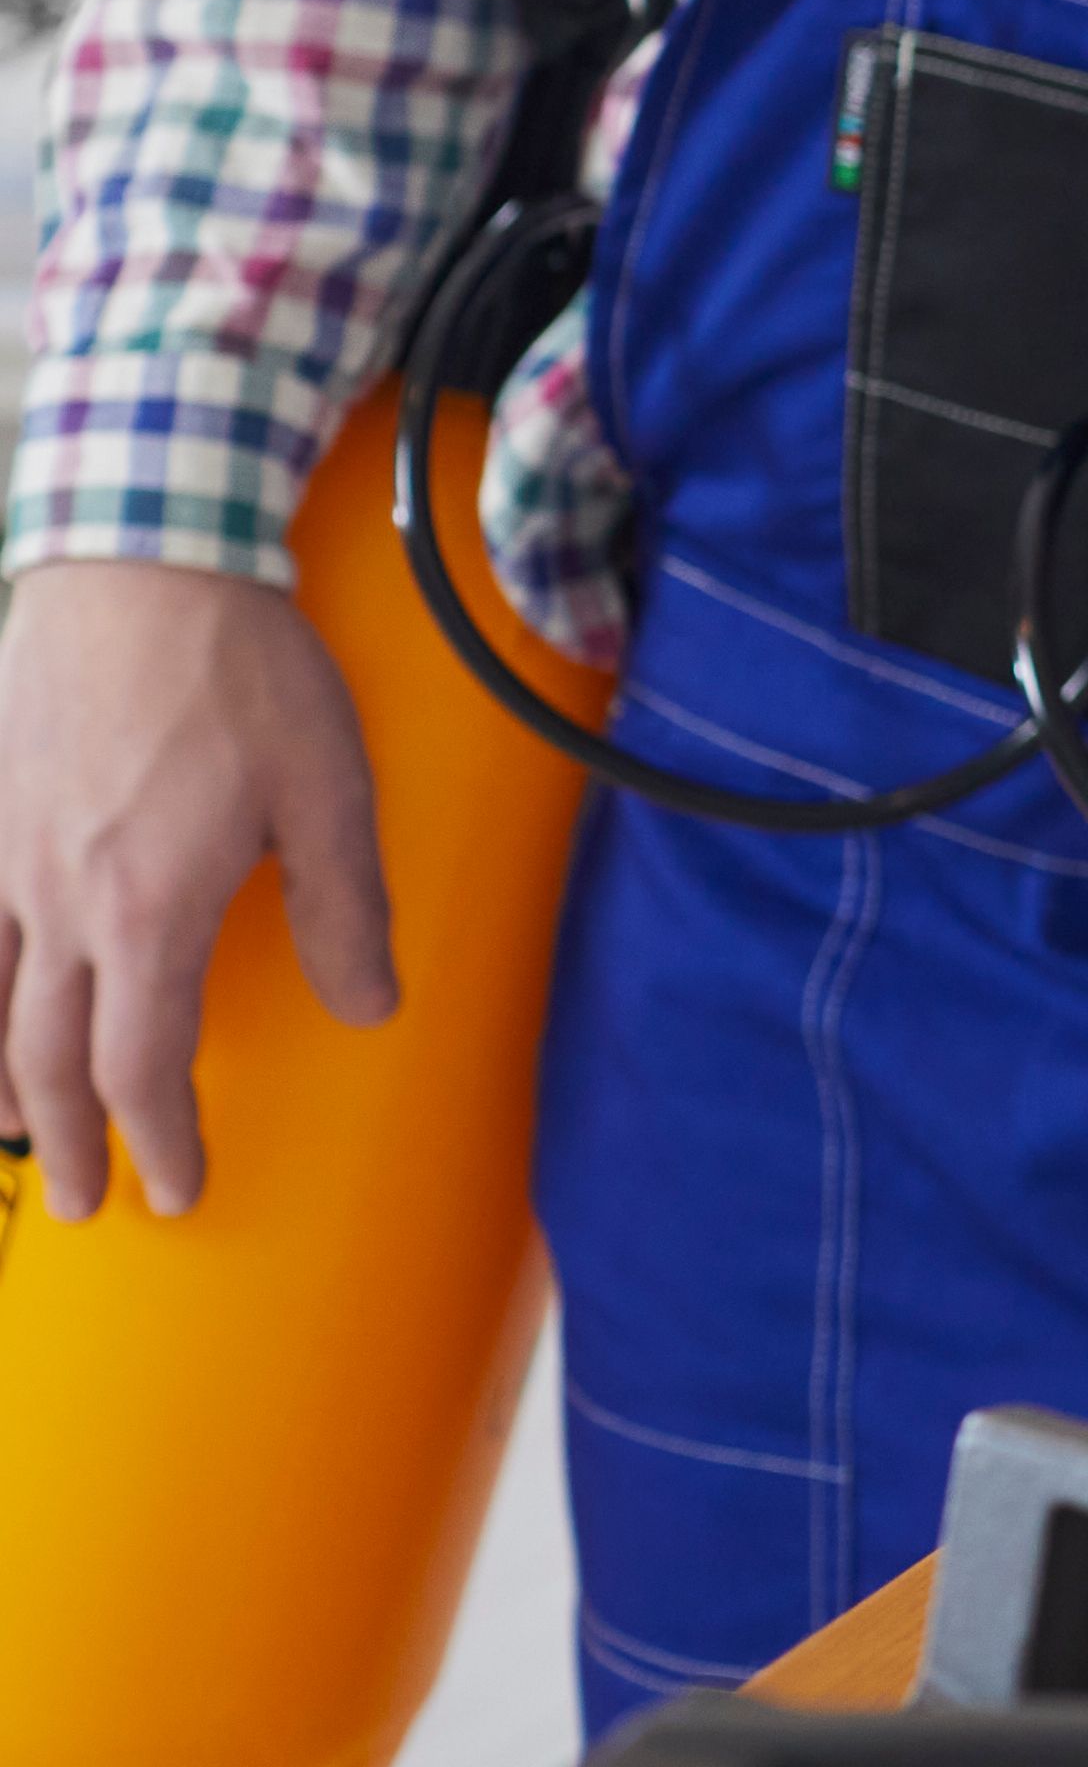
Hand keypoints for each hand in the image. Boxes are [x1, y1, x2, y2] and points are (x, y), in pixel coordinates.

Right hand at [0, 559, 393, 1220]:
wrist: (140, 566)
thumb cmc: (242, 673)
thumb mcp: (330, 789)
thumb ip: (346, 907)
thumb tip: (372, 1007)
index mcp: (150, 909)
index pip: (144, 1064)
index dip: (163, 1138)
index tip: (182, 1185)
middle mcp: (58, 901)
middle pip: (47, 1058)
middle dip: (71, 1141)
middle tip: (90, 1200)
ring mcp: (3, 857)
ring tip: (16, 1134)